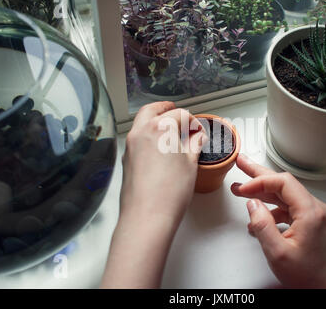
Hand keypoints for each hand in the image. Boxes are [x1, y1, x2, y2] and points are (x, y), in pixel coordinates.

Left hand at [120, 101, 205, 223]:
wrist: (147, 216)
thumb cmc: (169, 192)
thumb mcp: (190, 164)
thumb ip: (194, 145)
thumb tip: (197, 138)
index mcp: (160, 128)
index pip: (179, 114)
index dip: (193, 121)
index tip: (199, 131)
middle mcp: (141, 132)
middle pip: (153, 110)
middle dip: (166, 109)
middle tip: (177, 113)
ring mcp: (130, 146)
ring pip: (141, 123)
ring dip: (155, 120)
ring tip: (170, 131)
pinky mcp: (126, 159)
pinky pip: (137, 139)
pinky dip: (148, 135)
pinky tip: (160, 148)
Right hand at [231, 155, 325, 288]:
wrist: (324, 289)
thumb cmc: (307, 276)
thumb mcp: (277, 252)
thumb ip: (262, 225)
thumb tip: (252, 204)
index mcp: (311, 213)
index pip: (283, 182)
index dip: (260, 181)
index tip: (244, 188)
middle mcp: (317, 209)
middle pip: (284, 184)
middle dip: (259, 175)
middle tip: (242, 163)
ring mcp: (315, 214)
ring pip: (285, 194)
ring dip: (263, 192)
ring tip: (242, 189)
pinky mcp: (312, 221)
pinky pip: (289, 207)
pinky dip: (272, 208)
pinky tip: (258, 214)